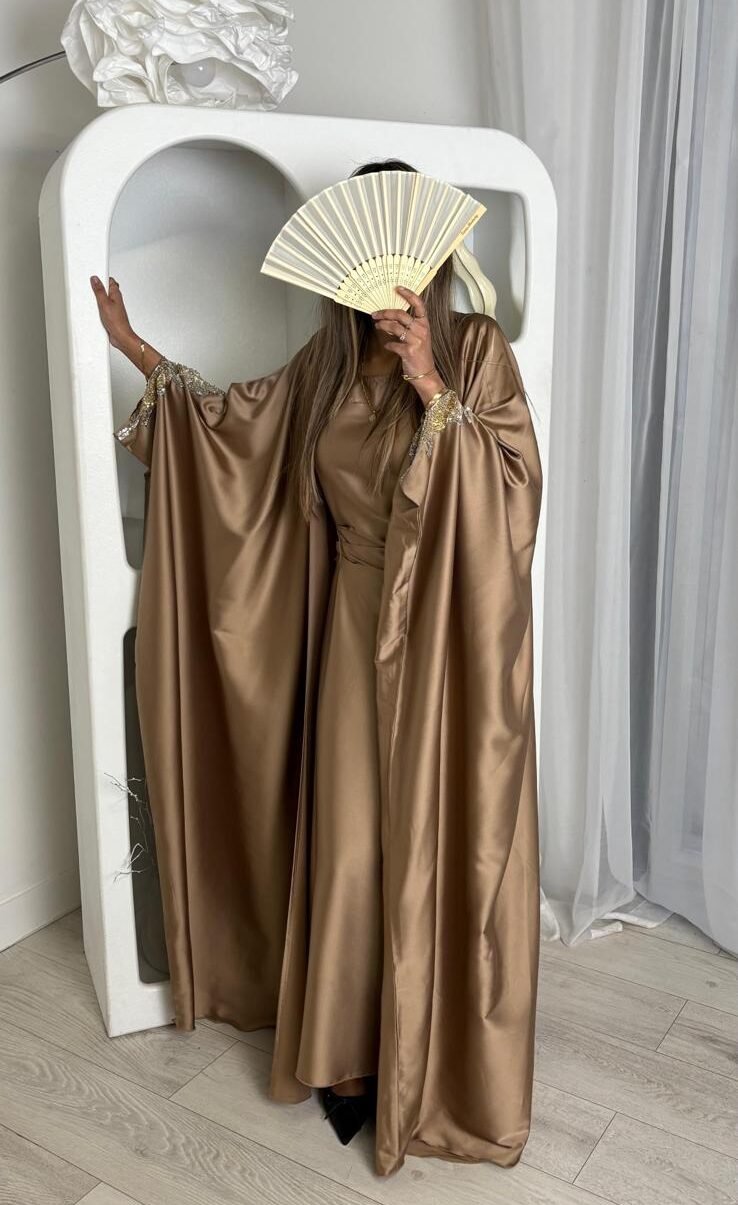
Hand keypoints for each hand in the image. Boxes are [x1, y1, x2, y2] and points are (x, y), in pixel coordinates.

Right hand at [89, 275, 135, 352]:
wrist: (121, 337)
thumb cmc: (118, 322)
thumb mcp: (104, 303)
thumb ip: (99, 291)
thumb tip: (95, 279)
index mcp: (116, 294)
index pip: (109, 280)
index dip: (101, 277)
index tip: (93, 277)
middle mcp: (115, 300)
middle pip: (104, 289)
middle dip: (96, 289)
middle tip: (90, 289)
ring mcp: (112, 307)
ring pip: (102, 299)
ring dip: (96, 300)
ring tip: (91, 301)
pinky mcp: (109, 315)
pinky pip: (101, 309)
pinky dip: (97, 309)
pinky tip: (94, 311)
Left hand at [370, 286, 445, 405]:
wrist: (425, 373)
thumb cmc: (420, 354)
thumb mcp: (418, 337)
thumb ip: (407, 326)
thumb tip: (389, 318)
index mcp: (425, 324)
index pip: (419, 304)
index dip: (408, 294)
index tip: (397, 288)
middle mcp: (422, 330)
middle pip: (400, 314)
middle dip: (385, 313)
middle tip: (375, 314)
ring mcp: (416, 340)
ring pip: (394, 327)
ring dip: (383, 326)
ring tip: (377, 326)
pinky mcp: (409, 351)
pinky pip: (392, 344)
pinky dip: (387, 344)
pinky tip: (387, 345)